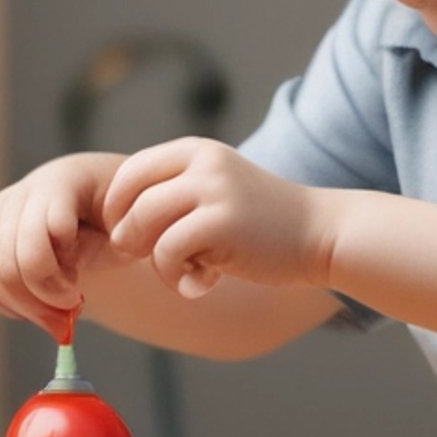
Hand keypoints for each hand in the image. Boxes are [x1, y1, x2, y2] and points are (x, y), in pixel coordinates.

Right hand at [0, 151, 122, 339]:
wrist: (98, 209)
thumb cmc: (120, 222)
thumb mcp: (128, 233)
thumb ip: (106, 250)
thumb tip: (71, 290)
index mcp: (61, 182)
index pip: (40, 241)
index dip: (59, 281)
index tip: (82, 290)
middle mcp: (21, 193)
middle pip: (12, 265)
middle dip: (43, 301)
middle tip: (71, 311)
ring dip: (29, 308)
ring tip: (59, 311)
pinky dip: (15, 306)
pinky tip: (42, 304)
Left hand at [101, 138, 336, 297]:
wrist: (321, 234)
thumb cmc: (263, 225)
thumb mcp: (216, 192)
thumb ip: (174, 195)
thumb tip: (114, 220)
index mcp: (196, 151)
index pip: (130, 172)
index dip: (117, 209)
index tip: (130, 238)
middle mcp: (202, 162)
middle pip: (130, 199)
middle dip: (129, 237)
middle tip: (154, 260)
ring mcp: (213, 189)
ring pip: (144, 224)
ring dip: (153, 260)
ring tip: (182, 273)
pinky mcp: (222, 222)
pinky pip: (167, 252)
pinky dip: (175, 277)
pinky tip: (202, 285)